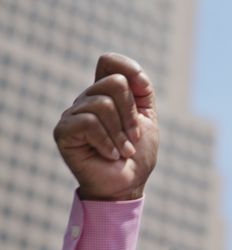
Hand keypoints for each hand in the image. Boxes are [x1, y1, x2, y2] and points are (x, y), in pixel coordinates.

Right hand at [53, 53, 158, 200]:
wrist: (127, 185)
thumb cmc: (136, 155)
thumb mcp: (147, 121)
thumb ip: (143, 93)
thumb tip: (135, 75)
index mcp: (106, 94)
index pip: (109, 63)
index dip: (129, 69)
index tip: (142, 91)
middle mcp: (87, 100)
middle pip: (115, 83)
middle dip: (132, 114)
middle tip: (133, 138)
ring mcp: (73, 114)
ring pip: (103, 104)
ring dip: (121, 133)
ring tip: (123, 150)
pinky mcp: (64, 131)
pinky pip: (90, 123)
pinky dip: (107, 142)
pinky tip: (110, 155)